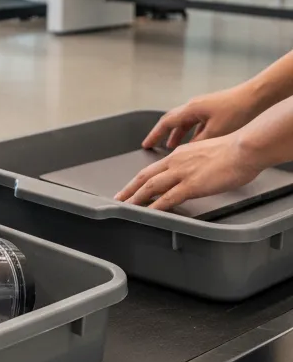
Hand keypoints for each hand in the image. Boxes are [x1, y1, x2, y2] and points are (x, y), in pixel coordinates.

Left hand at [115, 135, 262, 210]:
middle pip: (145, 176)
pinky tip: (147, 213)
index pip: (153, 168)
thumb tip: (196, 172)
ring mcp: (182, 173)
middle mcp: (175, 161)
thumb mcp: (206, 154)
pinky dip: (154, 206)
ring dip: (136, 198)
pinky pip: (168, 198)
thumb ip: (196, 164)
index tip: (131, 186)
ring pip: (151, 186)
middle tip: (118, 198)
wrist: (244, 148)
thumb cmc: (234, 151)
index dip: (139, 179)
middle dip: (129, 188)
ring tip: (126, 207)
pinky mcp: (192, 185)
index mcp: (179, 154)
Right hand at [143, 87, 261, 149]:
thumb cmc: (238, 111)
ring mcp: (203, 106)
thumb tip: (186, 151)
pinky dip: (191, 132)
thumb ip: (198, 142)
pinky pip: (196, 122)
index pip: (165, 123)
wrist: (256, 97)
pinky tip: (196, 141)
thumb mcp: (215, 132)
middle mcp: (194, 105)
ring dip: (177, 134)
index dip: (154, 135)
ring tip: (173, 146)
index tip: (146, 144)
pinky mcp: (213, 109)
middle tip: (154, 144)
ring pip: (185, 122)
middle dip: (162, 134)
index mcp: (190, 109)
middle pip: (172, 121)